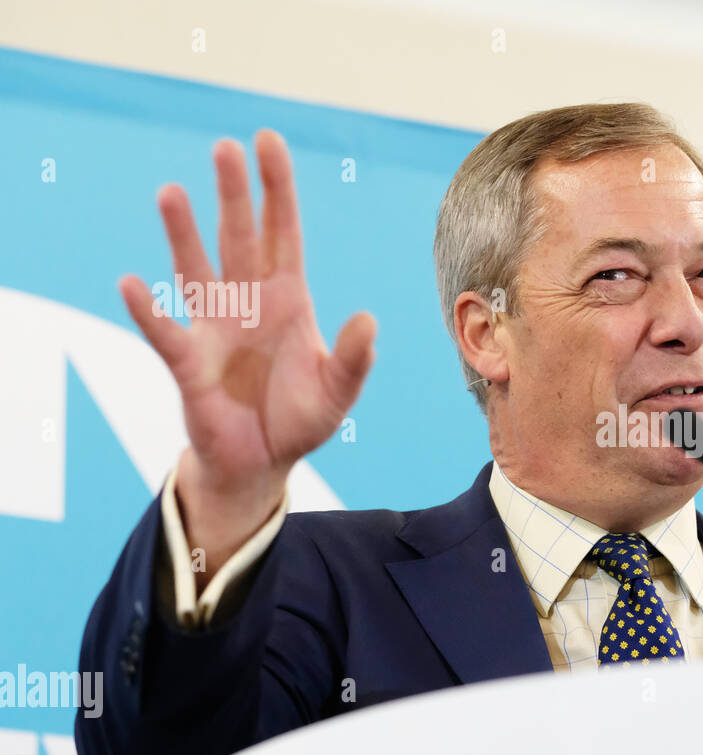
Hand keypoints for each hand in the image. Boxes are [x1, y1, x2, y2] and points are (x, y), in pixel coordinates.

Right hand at [120, 129, 375, 573]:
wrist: (261, 462)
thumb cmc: (300, 419)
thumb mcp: (338, 392)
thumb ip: (354, 358)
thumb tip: (369, 321)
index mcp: (288, 300)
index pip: (283, 233)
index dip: (277, 190)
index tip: (268, 143)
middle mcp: (248, 302)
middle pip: (239, 238)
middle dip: (235, 195)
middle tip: (226, 147)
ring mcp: (215, 327)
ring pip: (197, 269)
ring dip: (183, 234)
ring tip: (172, 192)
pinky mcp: (189, 362)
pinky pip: (165, 331)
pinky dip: (148, 310)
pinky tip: (132, 285)